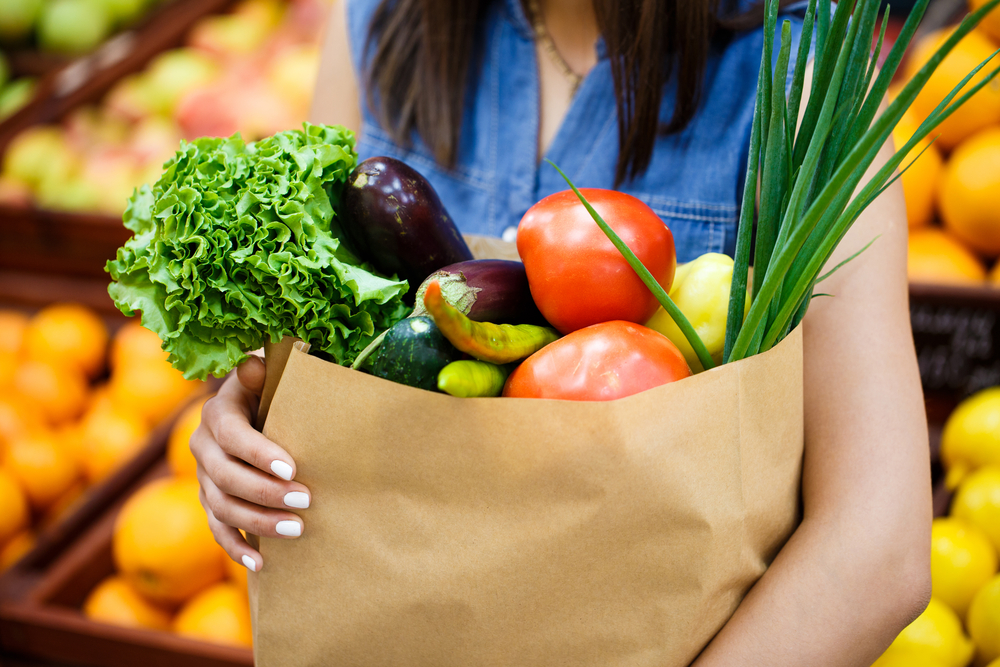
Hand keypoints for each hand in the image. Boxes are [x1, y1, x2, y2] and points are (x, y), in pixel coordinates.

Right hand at [191, 356, 310, 571]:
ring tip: (296, 529)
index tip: (293, 469)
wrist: (258, 404)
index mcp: (217, 412)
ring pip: (222, 507)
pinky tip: (260, 563)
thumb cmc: (275, 388)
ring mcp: (203, 477)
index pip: (232, 436)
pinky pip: (217, 529)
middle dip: (267, 493)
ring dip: (258, 522)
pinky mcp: (210, 500)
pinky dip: (236, 547)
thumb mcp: (272, 374)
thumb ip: (264, 372)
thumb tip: (254, 365)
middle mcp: (202, 445)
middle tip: (306, 501)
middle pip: (226, 477)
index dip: (259, 454)